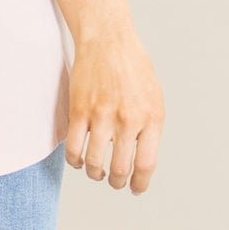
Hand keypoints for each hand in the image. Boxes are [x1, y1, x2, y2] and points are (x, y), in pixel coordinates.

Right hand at [65, 26, 162, 192]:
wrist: (108, 40)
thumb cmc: (133, 67)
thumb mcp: (154, 97)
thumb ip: (149, 127)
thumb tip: (142, 158)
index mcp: (151, 117)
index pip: (146, 164)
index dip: (140, 183)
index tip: (135, 189)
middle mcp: (128, 119)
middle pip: (120, 168)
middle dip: (117, 182)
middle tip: (115, 182)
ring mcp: (102, 115)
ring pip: (94, 162)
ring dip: (95, 174)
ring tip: (97, 173)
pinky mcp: (80, 110)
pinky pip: (74, 147)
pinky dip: (74, 161)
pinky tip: (78, 160)